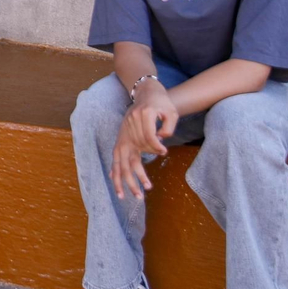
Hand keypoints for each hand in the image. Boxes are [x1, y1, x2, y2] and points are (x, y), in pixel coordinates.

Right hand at [110, 84, 177, 200]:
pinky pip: (117, 156)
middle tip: (145, 190)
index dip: (155, 147)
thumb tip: (162, 141)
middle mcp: (129, 126)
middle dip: (135, 176)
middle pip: (130, 154)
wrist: (146, 92)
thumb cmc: (161, 102)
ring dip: (122, 179)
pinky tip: (116, 182)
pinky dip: (116, 169)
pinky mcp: (121, 137)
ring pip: (120, 159)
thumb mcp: (171, 111)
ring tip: (126, 196)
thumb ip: (169, 127)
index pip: (147, 137)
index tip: (164, 152)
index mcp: (142, 116)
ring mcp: (123, 133)